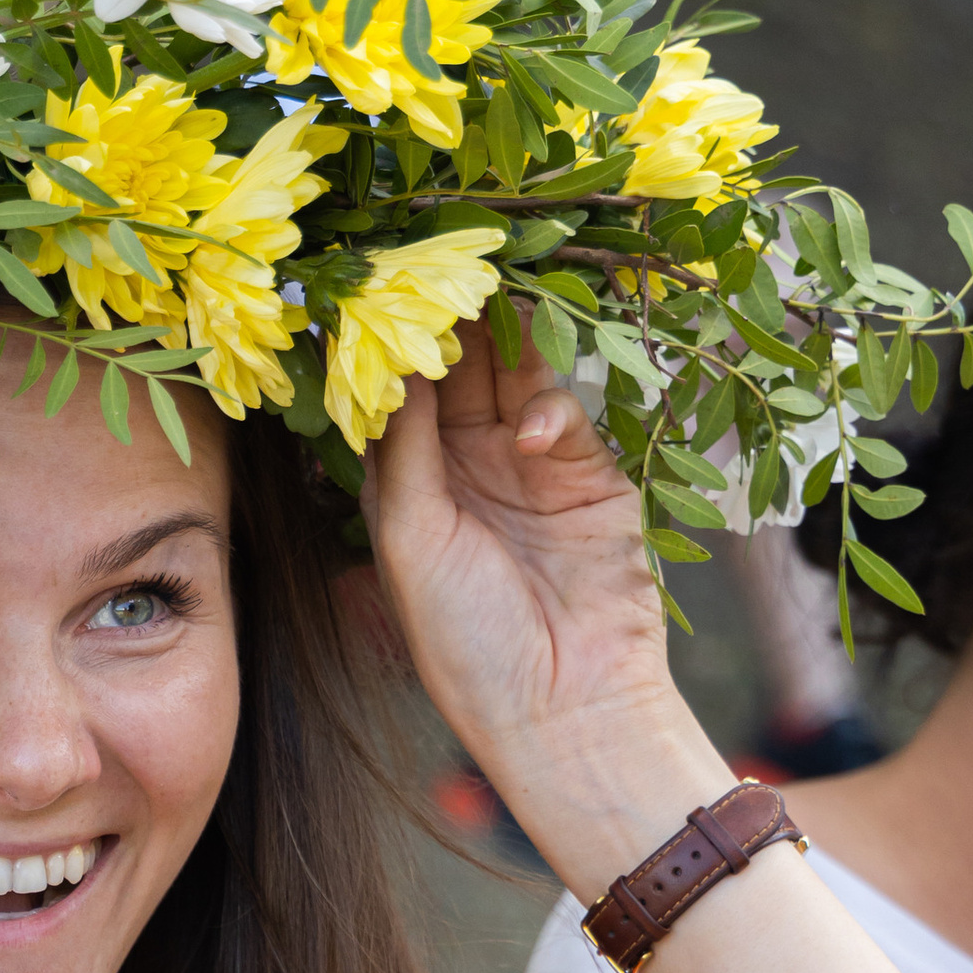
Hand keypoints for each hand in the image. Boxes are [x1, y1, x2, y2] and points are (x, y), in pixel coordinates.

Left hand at [367, 324, 720, 882]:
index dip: (391, 345)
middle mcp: (464, 469)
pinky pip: (564, 410)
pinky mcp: (590, 472)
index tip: (381, 286)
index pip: (397, 395)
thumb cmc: (466, 642)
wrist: (566, 707)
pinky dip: (547, 408)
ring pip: (512, 375)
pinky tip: (532, 434)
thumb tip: (393, 359)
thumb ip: (402, 447)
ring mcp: (529, 466)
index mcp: (409, 489)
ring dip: (501, 337)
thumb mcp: (409, 540)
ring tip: (489, 294)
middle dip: (449, 319)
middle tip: (442, 264)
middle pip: (455, 370)